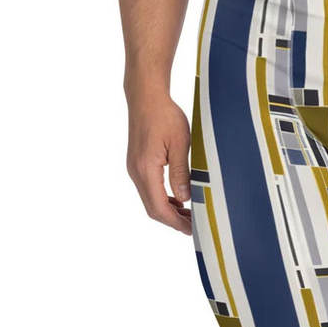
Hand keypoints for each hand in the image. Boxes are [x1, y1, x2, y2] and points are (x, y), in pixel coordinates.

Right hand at [125, 89, 192, 234]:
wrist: (146, 96)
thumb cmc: (164, 115)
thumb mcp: (179, 144)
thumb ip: (181, 173)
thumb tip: (185, 198)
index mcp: (146, 169)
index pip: (159, 207)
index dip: (175, 222)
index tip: (191, 230)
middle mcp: (136, 172)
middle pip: (152, 208)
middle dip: (172, 221)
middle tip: (193, 227)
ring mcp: (134, 169)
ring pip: (150, 200)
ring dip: (168, 211)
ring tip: (189, 215)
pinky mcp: (137, 164)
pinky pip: (149, 189)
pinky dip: (163, 199)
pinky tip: (178, 199)